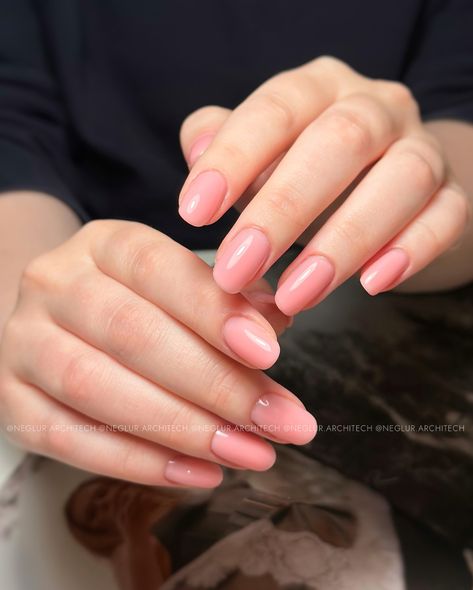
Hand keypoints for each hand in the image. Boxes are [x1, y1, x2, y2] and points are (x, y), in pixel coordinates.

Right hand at [0, 220, 314, 487]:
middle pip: (133, 334)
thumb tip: (274, 324)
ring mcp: (24, 342)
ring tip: (249, 453)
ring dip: (184, 430)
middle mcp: (55, 284)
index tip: (270, 354)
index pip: (158, 268)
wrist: (57, 321)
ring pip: (98, 389)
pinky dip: (139, 463)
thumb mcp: (180, 281)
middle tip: (279, 422)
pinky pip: (70, 439)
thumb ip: (230, 298)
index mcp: (105, 244)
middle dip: (216, 386)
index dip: (213, 312)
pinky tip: (198, 473)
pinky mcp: (11, 399)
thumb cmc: (138, 302)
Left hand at [178, 56, 469, 313]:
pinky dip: (411, 250)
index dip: (234, 159)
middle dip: (283, 210)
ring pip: (401, 180)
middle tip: (236, 271)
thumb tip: (197, 150)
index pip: (277, 109)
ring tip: (295, 296)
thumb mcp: (258, 153)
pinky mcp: (452, 194)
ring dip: (344, 242)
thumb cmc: (303, 170)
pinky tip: (373, 284)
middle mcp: (375, 107)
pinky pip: (447, 216)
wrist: (382, 182)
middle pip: (340, 141)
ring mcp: (420, 148)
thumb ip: (221, 142)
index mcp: (319, 89)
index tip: (194, 214)